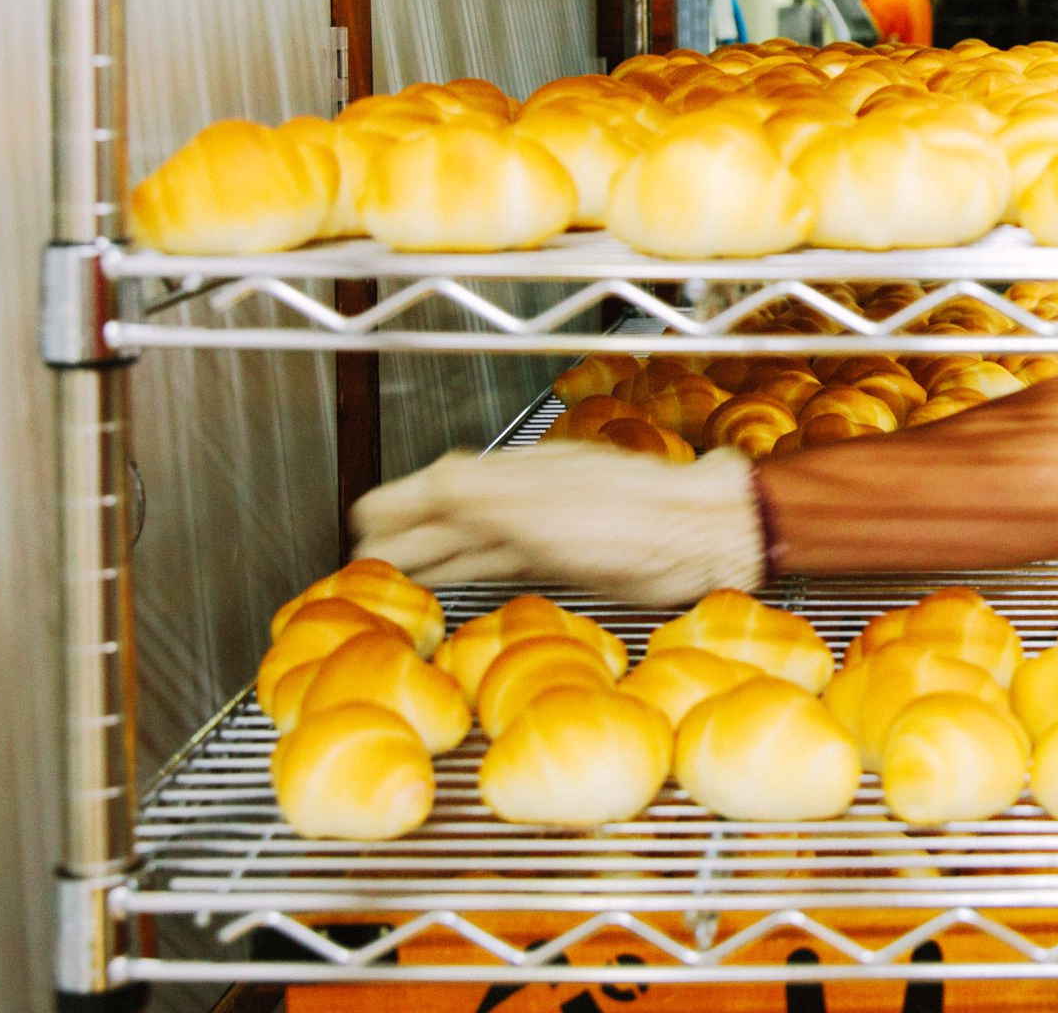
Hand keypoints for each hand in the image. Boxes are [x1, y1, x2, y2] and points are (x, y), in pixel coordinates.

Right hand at [351, 444, 765, 606]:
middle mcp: (525, 496)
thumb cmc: (626, 516)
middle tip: (361, 562)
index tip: (356, 525)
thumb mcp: (534, 503)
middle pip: (448, 516)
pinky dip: (470, 572)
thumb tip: (421, 489)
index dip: (393, 508)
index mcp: (510, 475)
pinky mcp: (570, 559)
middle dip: (402, 537)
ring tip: (393, 576)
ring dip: (431, 557)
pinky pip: (501, 563)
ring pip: (472, 541)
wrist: (701, 534)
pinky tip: (459, 582)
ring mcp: (548, 526)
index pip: (433, 488)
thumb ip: (472, 495)